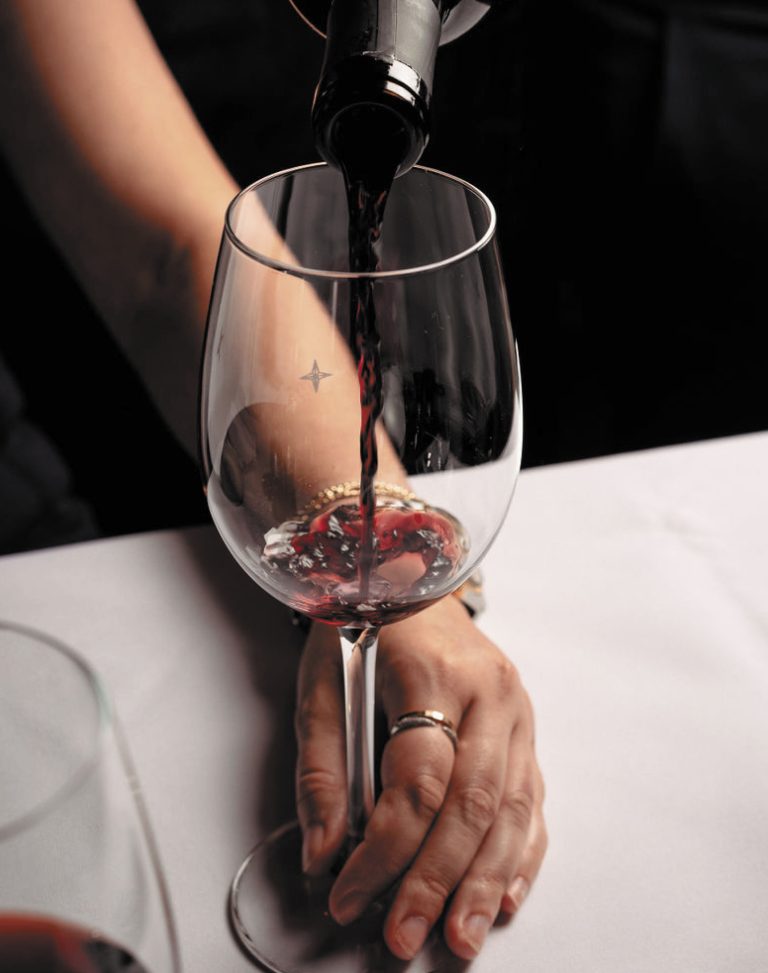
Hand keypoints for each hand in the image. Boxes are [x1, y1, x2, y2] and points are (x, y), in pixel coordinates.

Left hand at [294, 595, 546, 959]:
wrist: (411, 579)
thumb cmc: (363, 627)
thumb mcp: (322, 688)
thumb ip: (321, 771)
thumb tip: (323, 854)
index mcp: (435, 675)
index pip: (417, 783)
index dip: (383, 851)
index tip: (349, 892)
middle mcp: (490, 695)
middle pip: (472, 805)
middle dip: (438, 882)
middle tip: (406, 935)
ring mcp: (517, 712)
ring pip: (512, 811)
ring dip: (485, 882)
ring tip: (462, 936)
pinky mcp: (526, 729)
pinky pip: (532, 800)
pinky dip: (519, 854)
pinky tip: (503, 895)